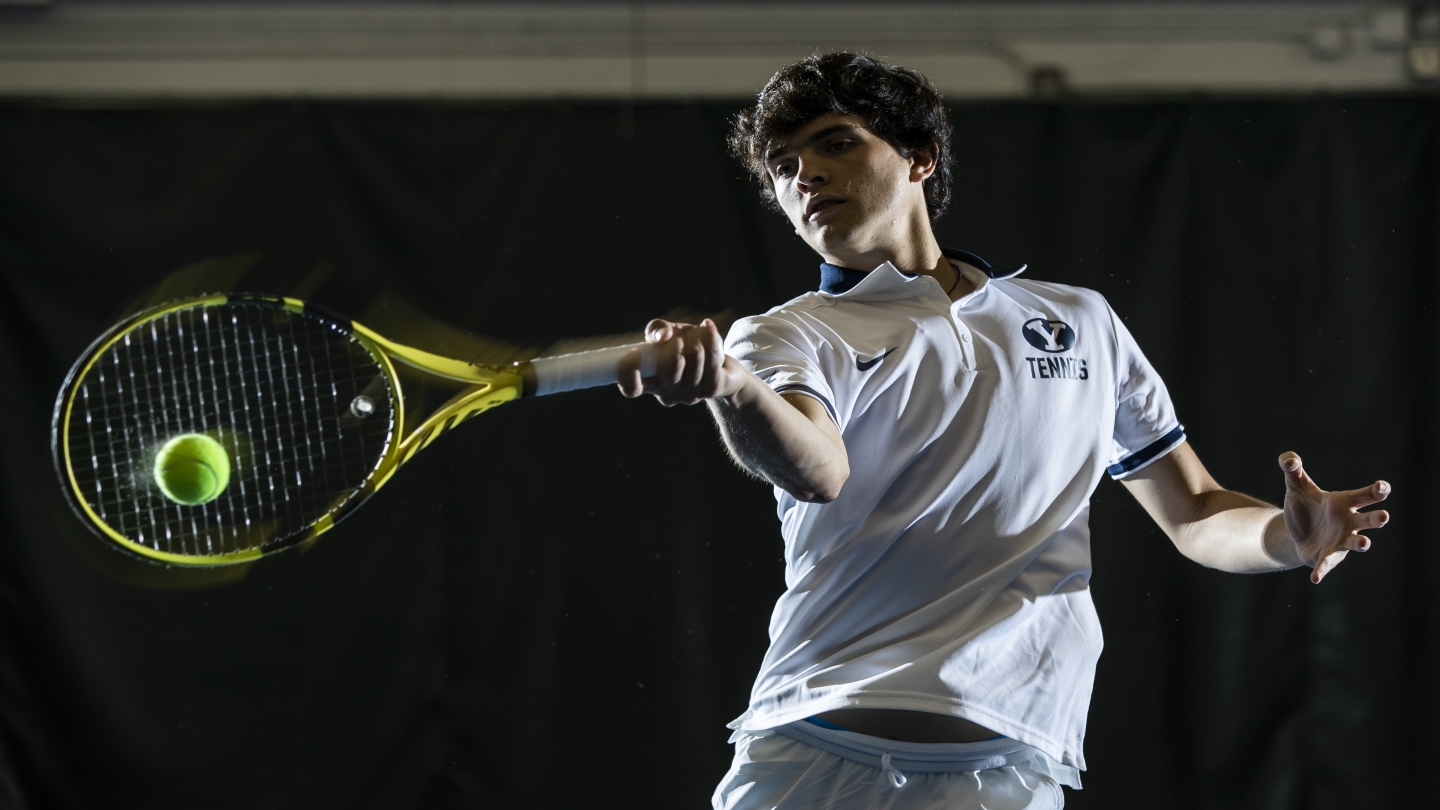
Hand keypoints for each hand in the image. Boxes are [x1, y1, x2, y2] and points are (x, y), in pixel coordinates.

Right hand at [617, 318, 743, 405]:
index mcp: (649, 382)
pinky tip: (708, 329)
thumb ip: (657, 329)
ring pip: (693, 366)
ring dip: (696, 342)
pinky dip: (710, 341)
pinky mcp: (711, 389)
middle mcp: (667, 393)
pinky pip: (711, 363)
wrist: (721, 364)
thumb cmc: (686, 347)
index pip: (631, 389)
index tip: (635, 353)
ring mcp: (689, 395)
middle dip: (675, 350)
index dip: (629, 375)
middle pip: (668, 375)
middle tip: (678, 338)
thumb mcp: (667, 334)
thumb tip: (663, 336)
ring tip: (697, 333)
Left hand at [1279, 452, 1389, 583]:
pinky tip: (1314, 578)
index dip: (1374, 491)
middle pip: (1366, 520)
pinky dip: (1321, 571)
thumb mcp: (1296, 486)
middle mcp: (1348, 522)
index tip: (1383, 487)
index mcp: (1343, 503)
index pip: (1363, 496)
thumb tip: (1288, 458)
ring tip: (1365, 543)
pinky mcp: (1326, 557)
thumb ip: (1292, 470)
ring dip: (1361, 542)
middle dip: (1375, 519)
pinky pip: (1326, 564)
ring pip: (1355, 542)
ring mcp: (1340, 541)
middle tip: (1384, 516)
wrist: (1294, 532)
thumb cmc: (1304, 507)